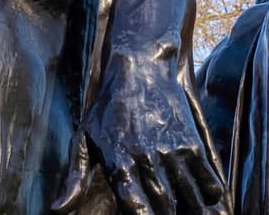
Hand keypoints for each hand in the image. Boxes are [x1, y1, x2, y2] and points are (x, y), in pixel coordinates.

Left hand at [55, 60, 224, 213]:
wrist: (140, 67)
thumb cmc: (107, 107)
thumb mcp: (83, 138)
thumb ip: (74, 178)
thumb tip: (57, 210)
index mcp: (118, 160)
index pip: (133, 205)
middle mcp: (147, 158)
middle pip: (163, 206)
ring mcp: (172, 150)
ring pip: (188, 197)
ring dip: (191, 211)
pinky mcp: (192, 142)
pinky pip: (209, 179)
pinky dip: (211, 196)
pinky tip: (207, 204)